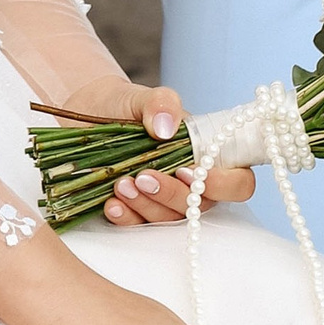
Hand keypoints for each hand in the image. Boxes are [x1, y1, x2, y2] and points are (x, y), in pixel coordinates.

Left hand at [53, 75, 255, 227]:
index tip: (188, 171)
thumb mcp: (140, 96)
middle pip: (201, 207)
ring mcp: (164, 201)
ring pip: (170, 220)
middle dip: (173, 195)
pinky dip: (126, 219)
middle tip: (144, 177)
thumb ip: (161, 103)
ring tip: (121, 184)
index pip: (237, 181)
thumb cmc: (124, 105)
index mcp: (205, 154)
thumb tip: (165, 128)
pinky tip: (111, 205)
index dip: (223, 185)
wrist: (86, 115)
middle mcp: (189, 182)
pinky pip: (139, 228)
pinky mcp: (136, 213)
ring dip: (147, 207)